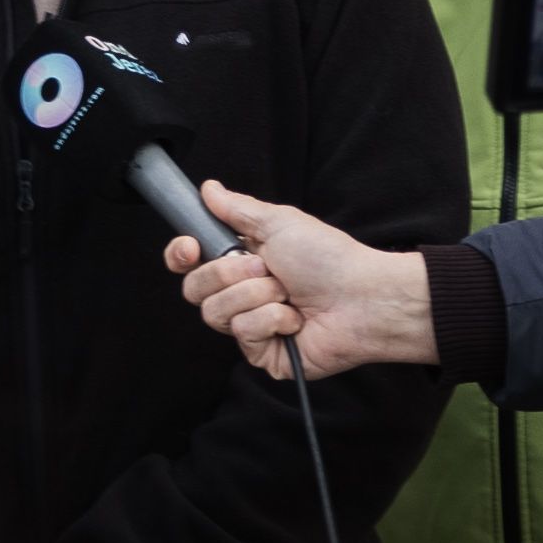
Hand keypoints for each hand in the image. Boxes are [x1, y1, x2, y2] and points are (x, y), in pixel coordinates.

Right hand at [162, 181, 435, 378]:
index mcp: (240, 260)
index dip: (180, 255)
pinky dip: (272, 319)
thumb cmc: (328, 257)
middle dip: (228, 274)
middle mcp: (241, 294)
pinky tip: (295, 318)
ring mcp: (250, 326)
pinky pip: (243, 334)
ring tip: (286, 293)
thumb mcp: (278, 222)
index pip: (189, 263)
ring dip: (255, 296)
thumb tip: (208, 189)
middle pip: (195, 289)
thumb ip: (236, 208)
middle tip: (265, 267)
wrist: (362, 297)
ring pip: (215, 313)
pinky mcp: (262, 354)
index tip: (190, 247)